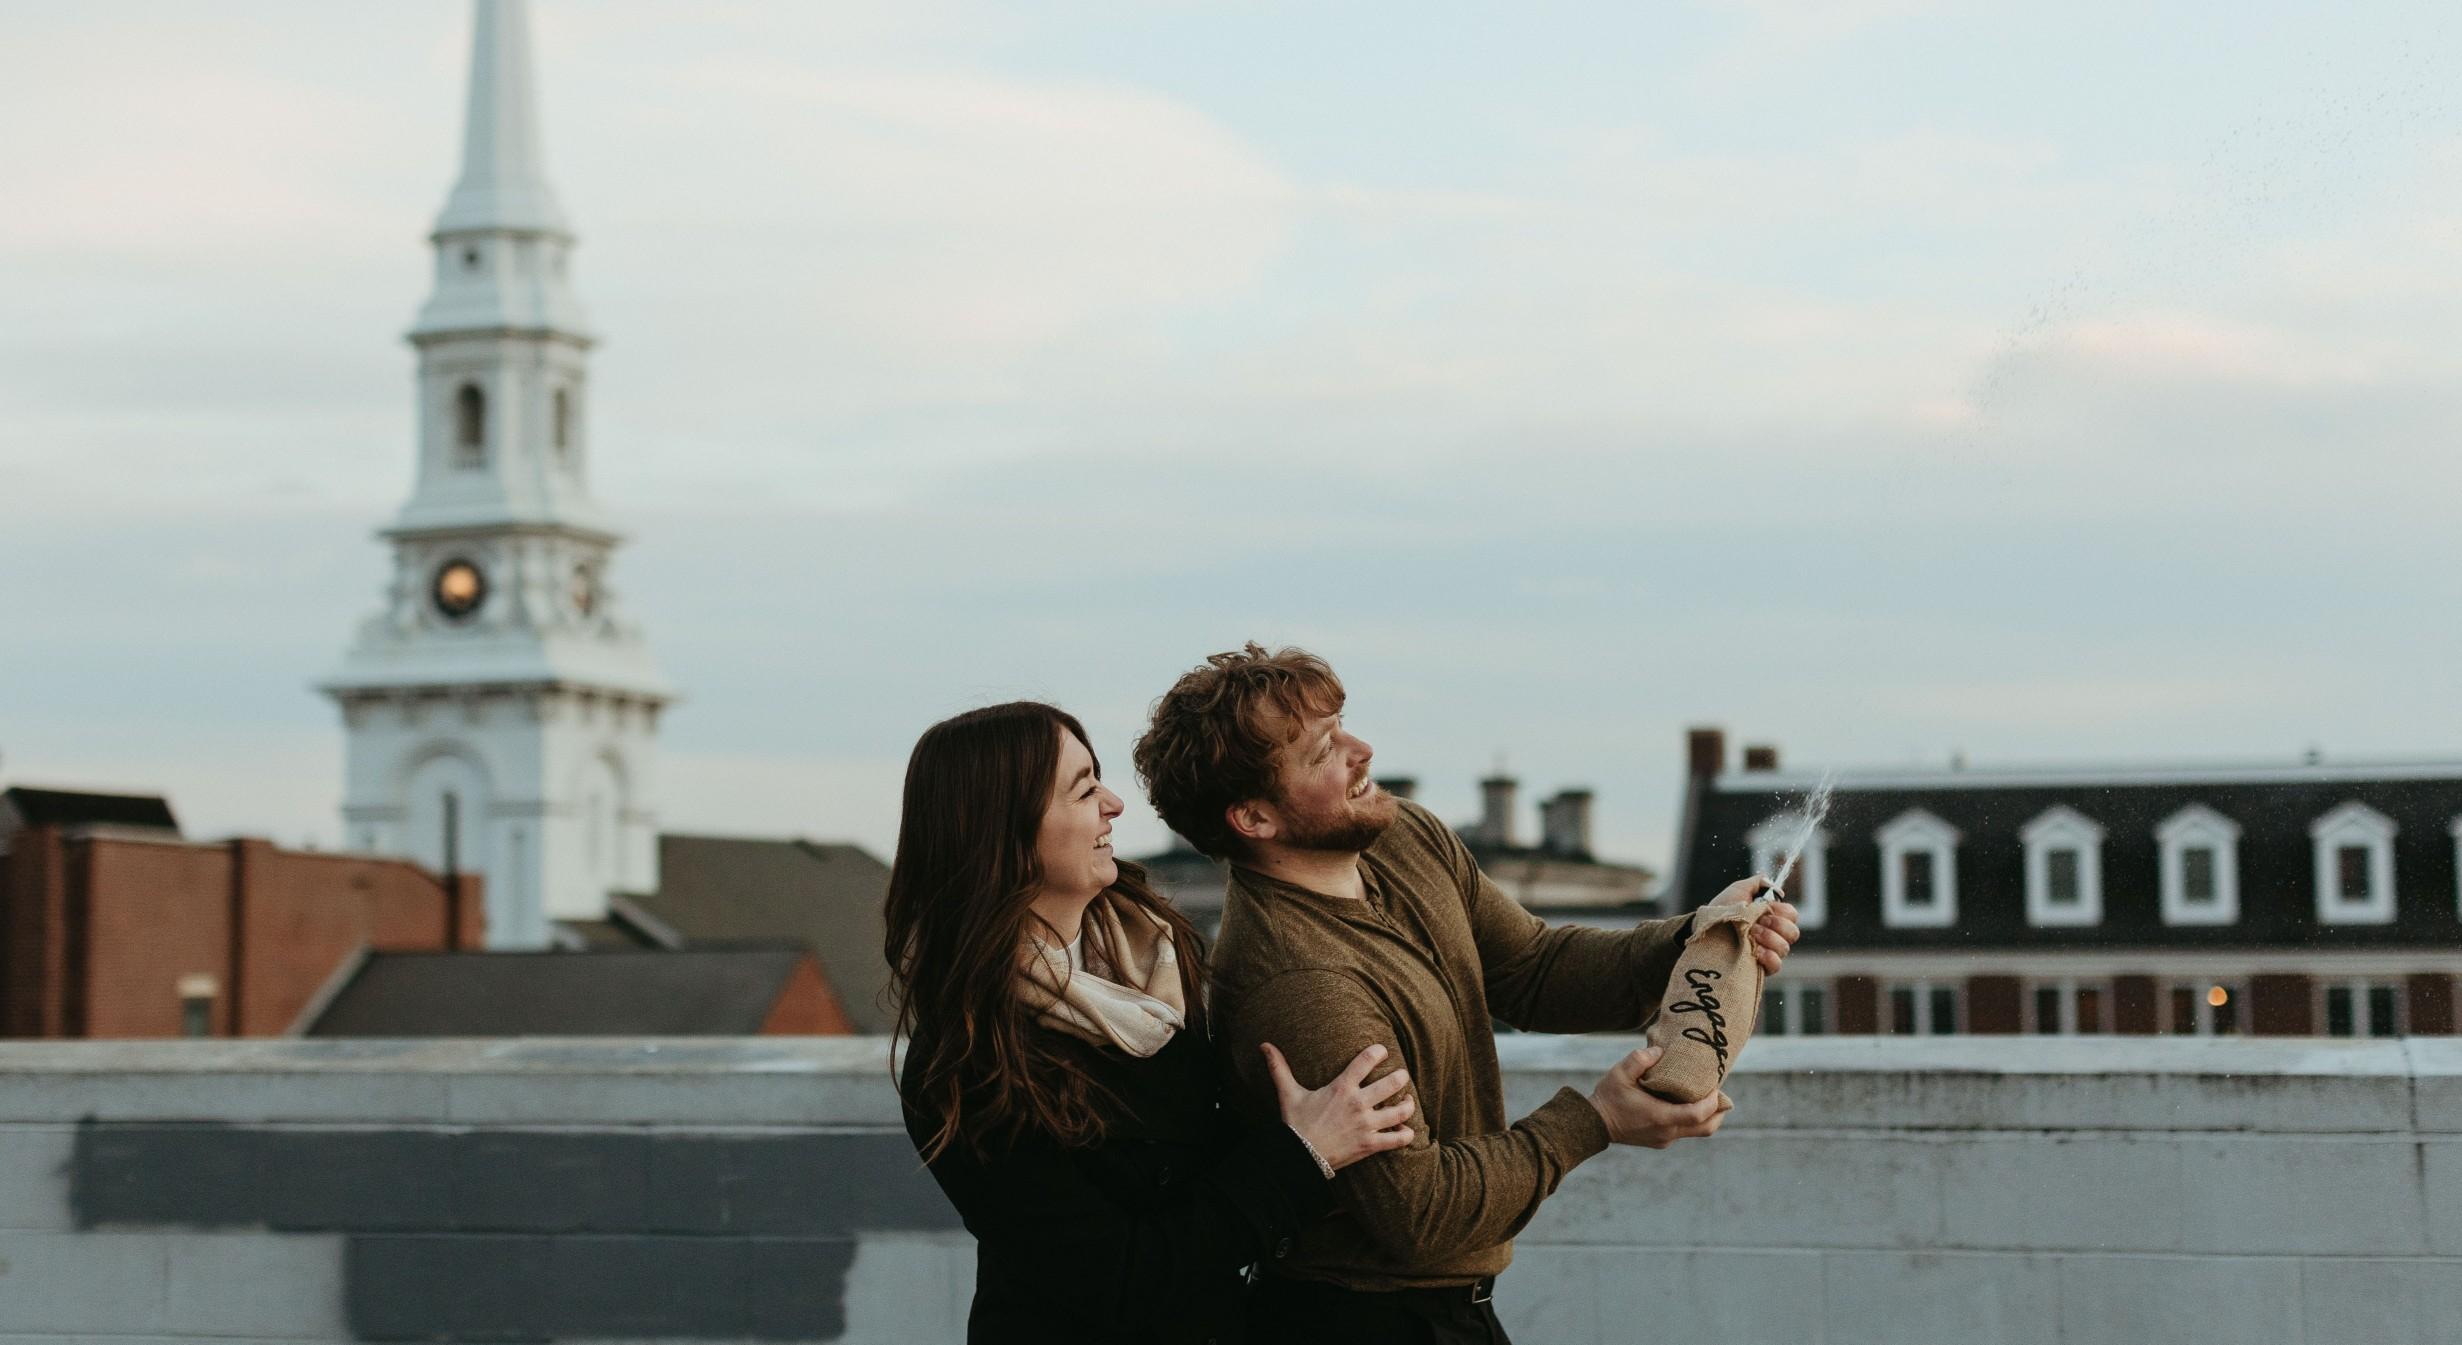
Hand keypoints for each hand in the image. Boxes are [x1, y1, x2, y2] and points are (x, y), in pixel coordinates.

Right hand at [1264, 1041, 1415, 1171]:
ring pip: (1400, 1111)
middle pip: (1393, 1083)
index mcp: (1342, 1087)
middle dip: (1401, 1077)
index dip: (1379, 1052)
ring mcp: (1366, 1125)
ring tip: (1407, 1101)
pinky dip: (1406, 1134)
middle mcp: (1358, 1104)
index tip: (1382, 1051)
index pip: (1367, 1060)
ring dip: (1408, 1104)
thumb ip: (1279, 1068)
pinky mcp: (1370, 1145)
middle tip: (1401, 1076)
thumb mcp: (1288, 1093)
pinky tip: (1405, 1130)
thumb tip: (1263, 1045)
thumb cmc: (1295, 1123)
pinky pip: (1398, 1139)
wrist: (1299, 1156)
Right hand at [1588, 1046, 1732, 1147]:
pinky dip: (1692, 1119)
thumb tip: (1659, 1052)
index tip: (1714, 1085)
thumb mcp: (1620, 1073)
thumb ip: (1640, 1059)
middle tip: (1719, 1092)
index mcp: (1661, 1117)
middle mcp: (1667, 1133)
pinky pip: (1685, 1131)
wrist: (1595, 1124)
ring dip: (1706, 1115)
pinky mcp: (1661, 1141)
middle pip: (1706, 1128)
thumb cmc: (1608, 1097)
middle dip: (1719, 1111)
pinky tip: (1685, 1102)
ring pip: (1698, 1131)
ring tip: (1705, 1095)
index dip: (1713, 1101)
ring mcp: (1665, 1139)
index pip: (1698, 1114)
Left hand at [1707, 876, 1801, 975]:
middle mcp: (1772, 935)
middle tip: (1756, 923)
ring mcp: (1767, 952)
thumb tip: (1773, 885)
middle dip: (1777, 924)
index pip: (1792, 915)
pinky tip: (1755, 950)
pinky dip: (1769, 956)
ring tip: (1750, 934)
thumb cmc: (1720, 911)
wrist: (1704, 930)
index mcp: (1770, 917)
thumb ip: (1757, 883)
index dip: (1782, 911)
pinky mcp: (1760, 968)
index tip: (1765, 908)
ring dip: (1769, 938)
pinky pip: (1776, 965)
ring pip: (1785, 947)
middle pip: (1793, 932)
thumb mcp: (1738, 890)